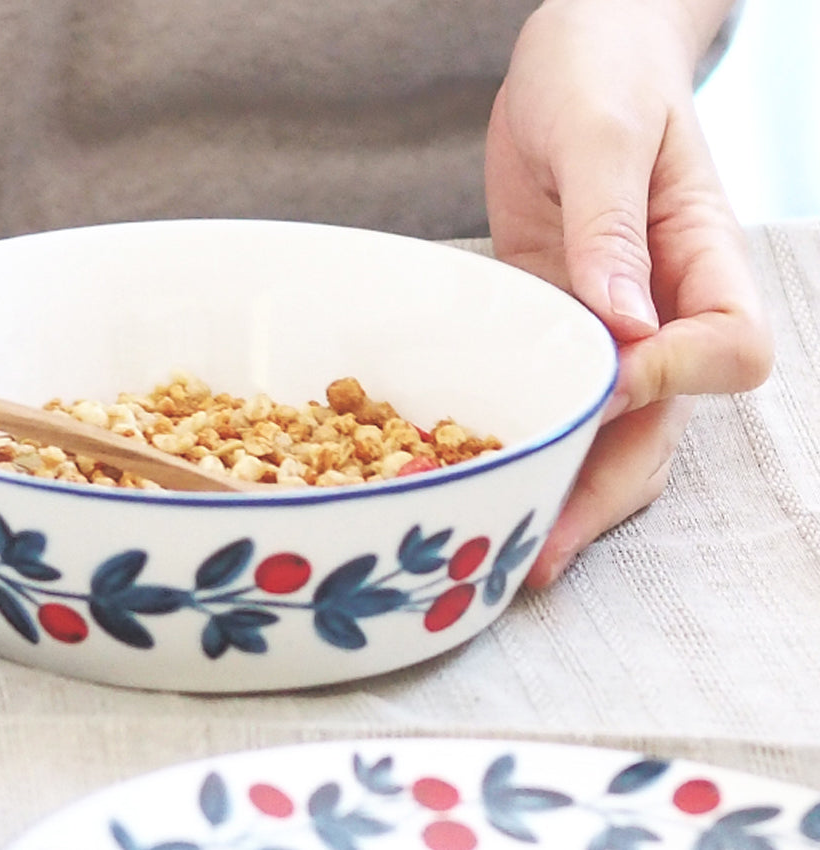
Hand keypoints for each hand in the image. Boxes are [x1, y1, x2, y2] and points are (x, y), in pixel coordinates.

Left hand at [484, 0, 772, 585]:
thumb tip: (623, 324)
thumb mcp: (600, 129)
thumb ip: (612, 224)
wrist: (577, 51)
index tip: (614, 371)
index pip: (731, 351)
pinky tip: (476, 480)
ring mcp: (606, 322)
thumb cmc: (601, 68)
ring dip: (563, 491)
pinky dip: (524, 442)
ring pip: (606, 430)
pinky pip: (549, 393)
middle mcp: (665, 307)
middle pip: (664, 423)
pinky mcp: (550, 322)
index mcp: (702, 257)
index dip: (678, 377)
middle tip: (542, 551)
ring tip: (506, 554)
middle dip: (607, 489)